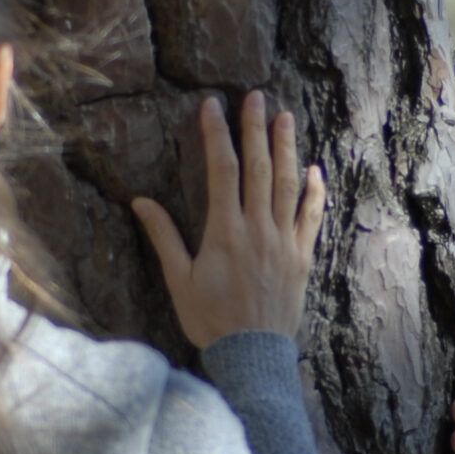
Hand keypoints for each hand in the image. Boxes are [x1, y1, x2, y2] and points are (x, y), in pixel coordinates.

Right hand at [133, 92, 325, 346]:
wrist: (252, 356)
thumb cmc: (210, 321)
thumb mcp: (179, 280)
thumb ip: (164, 237)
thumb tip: (140, 201)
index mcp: (225, 231)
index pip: (221, 169)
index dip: (217, 134)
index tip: (212, 105)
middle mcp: (258, 229)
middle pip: (259, 167)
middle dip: (255, 128)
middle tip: (256, 96)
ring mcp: (284, 241)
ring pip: (288, 184)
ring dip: (286, 148)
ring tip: (286, 117)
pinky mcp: (302, 257)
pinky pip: (311, 217)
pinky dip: (314, 191)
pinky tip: (314, 168)